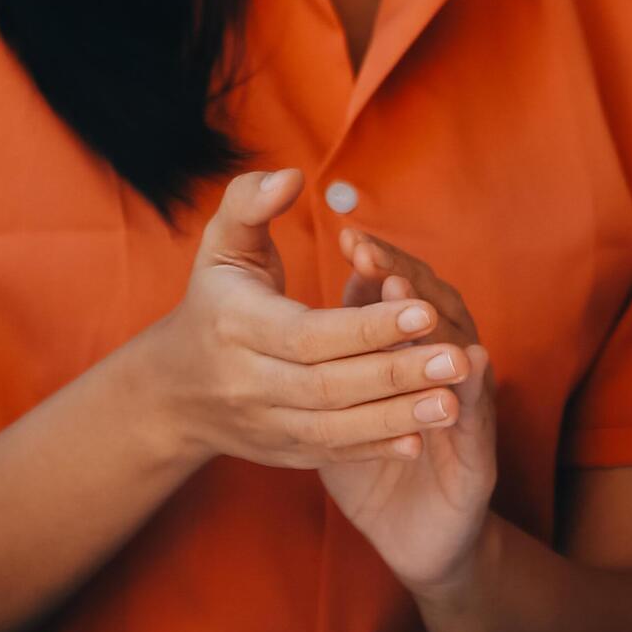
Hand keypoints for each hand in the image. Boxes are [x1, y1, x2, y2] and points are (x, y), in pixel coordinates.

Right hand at [139, 169, 473, 471]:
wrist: (175, 390)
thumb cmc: (213, 302)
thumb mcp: (220, 246)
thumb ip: (249, 202)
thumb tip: (290, 177)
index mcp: (235, 325)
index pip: (309, 332)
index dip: (367, 325)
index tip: (424, 308)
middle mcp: (246, 382)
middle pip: (328, 385)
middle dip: (395, 374)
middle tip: (456, 360)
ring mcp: (263, 423)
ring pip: (334, 428)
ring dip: (396, 418)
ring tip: (453, 402)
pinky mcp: (280, 452)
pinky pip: (332, 454)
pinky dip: (376, 448)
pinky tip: (421, 439)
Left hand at [316, 228, 499, 595]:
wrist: (411, 542)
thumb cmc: (372, 469)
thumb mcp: (346, 406)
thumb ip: (345, 349)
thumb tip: (338, 289)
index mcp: (415, 362)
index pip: (406, 302)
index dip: (383, 269)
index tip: (352, 241)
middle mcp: (450, 379)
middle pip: (440, 314)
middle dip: (409, 283)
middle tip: (376, 259)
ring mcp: (469, 419)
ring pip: (463, 359)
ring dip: (438, 324)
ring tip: (408, 297)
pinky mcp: (480, 464)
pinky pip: (478, 423)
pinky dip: (474, 390)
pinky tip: (469, 360)